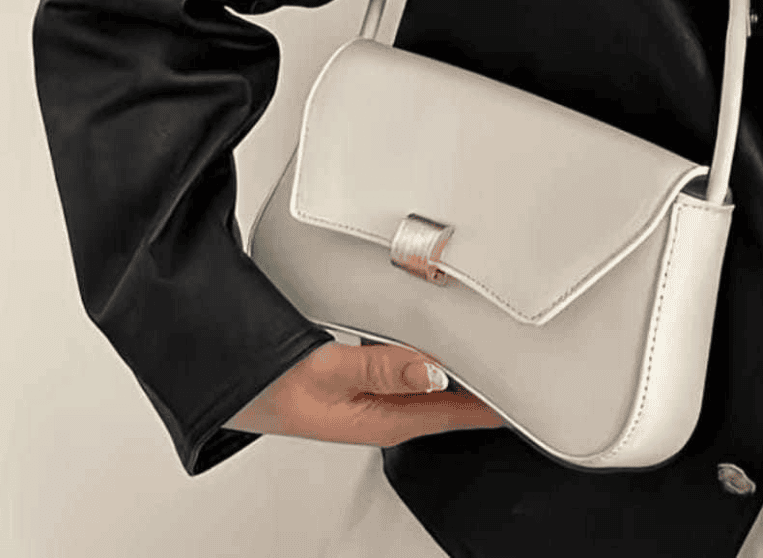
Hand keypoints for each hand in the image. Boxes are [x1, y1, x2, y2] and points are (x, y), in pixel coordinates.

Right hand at [223, 341, 504, 447]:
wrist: (237, 386)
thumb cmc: (274, 388)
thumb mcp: (330, 372)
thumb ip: (384, 367)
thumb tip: (433, 367)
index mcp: (385, 419)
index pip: (454, 413)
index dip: (491, 404)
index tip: (525, 392)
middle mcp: (385, 411)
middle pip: (449, 401)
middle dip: (483, 387)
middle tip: (519, 364)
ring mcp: (375, 398)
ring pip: (431, 385)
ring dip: (458, 372)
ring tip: (489, 351)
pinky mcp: (364, 382)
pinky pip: (410, 371)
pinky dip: (431, 359)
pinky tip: (437, 343)